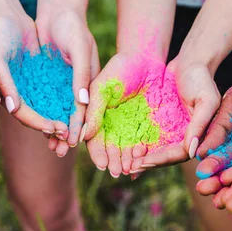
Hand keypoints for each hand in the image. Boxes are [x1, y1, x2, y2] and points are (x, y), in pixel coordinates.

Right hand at [0, 14, 65, 134]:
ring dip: (61, 120)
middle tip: (69, 139)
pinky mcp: (42, 76)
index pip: (22, 114)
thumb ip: (4, 81)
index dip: (37, 123)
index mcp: (5, 92)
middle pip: (37, 116)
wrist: (6, 17)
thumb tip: (14, 108)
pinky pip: (56, 92)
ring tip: (76, 132)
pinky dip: (65, 101)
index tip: (53, 129)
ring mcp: (31, 85)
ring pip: (48, 107)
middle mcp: (19, 92)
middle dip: (52, 128)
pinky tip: (80, 108)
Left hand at [36, 10, 99, 155]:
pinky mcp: (44, 78)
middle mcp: (74, 86)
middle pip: (69, 114)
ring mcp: (59, 83)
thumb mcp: (81, 48)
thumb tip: (82, 101)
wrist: (57, 11)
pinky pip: (40, 98)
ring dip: (52, 127)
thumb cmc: (74, 27)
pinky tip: (35, 125)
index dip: (79, 124)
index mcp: (88, 82)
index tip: (74, 140)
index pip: (84, 108)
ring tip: (49, 144)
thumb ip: (82, 74)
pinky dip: (38, 111)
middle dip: (65, 133)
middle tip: (60, 150)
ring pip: (54, 110)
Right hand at [84, 52, 163, 177]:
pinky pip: (146, 142)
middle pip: (111, 149)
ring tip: (129, 170)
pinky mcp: (148, 125)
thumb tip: (82, 136)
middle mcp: (113, 126)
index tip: (101, 164)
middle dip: (113, 162)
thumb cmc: (119, 69)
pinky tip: (144, 160)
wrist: (145, 58)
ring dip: (127, 161)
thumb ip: (93, 111)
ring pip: (127, 149)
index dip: (97, 153)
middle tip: (115, 172)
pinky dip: (145, 153)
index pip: (95, 141)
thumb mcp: (102, 88)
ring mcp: (131, 126)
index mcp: (98, 118)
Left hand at [130, 57, 217, 171]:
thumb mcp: (206, 101)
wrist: (190, 62)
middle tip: (130, 169)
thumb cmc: (201, 79)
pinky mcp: (161, 123)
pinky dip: (139, 146)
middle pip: (167, 156)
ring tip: (125, 166)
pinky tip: (126, 153)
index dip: (164, 159)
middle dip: (149, 163)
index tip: (146, 162)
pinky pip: (149, 138)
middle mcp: (185, 137)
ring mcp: (172, 131)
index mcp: (198, 135)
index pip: (181, 153)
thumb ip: (200, 125)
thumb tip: (193, 152)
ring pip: (157, 150)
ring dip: (142, 159)